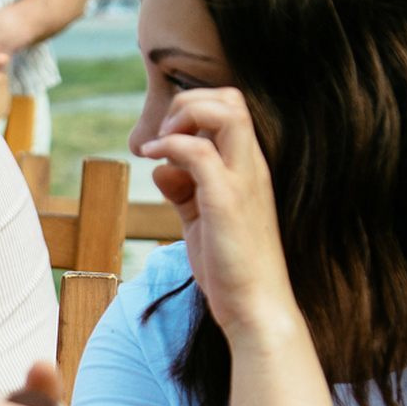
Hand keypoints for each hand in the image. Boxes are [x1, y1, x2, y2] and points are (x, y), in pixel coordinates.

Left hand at [135, 88, 298, 341]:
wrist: (255, 307)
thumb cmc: (231, 267)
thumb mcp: (202, 219)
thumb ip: (185, 190)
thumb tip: (161, 167)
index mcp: (250, 168)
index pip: (233, 108)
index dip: (196, 109)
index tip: (168, 138)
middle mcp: (252, 167)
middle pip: (232, 98)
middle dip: (189, 103)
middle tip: (163, 135)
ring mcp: (243, 181)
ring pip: (225, 111)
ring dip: (182, 117)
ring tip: (159, 143)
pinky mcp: (227, 200)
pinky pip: (198, 151)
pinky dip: (169, 146)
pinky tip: (151, 160)